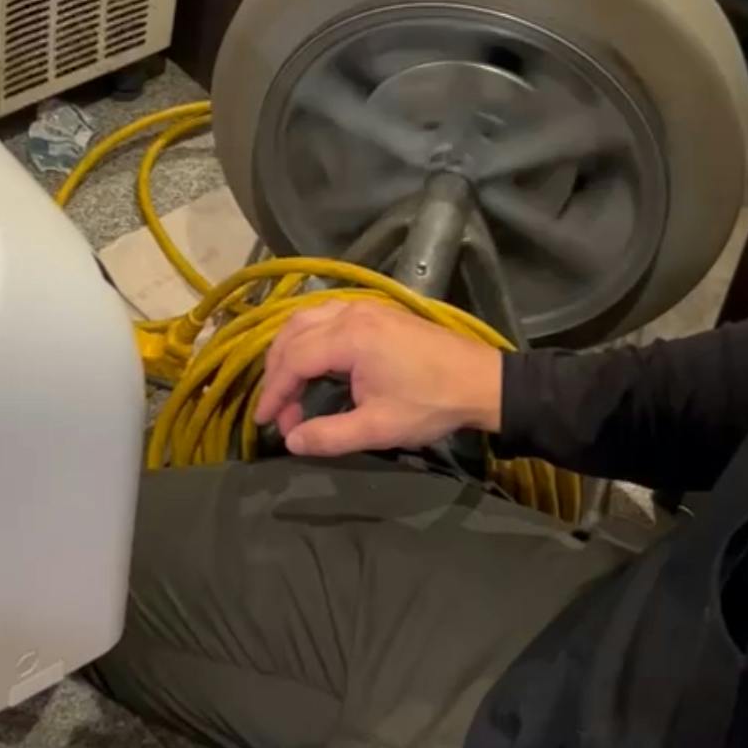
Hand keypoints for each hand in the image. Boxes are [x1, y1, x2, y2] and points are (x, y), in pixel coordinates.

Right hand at [256, 299, 502, 458]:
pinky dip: (310, 338)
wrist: (482, 381)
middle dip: (278, 371)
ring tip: (289, 387)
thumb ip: (329, 435)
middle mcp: (352, 312)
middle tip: (278, 409)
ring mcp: (366, 307)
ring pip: (308, 318)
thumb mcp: (378, 428)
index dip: (275, 391)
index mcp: (350, 337)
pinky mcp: (378, 311)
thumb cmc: (431, 404)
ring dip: (291, 351)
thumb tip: (291, 441)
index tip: (265, 420)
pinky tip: (314, 363)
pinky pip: (327, 315)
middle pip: (294, 332)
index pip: (294, 359)